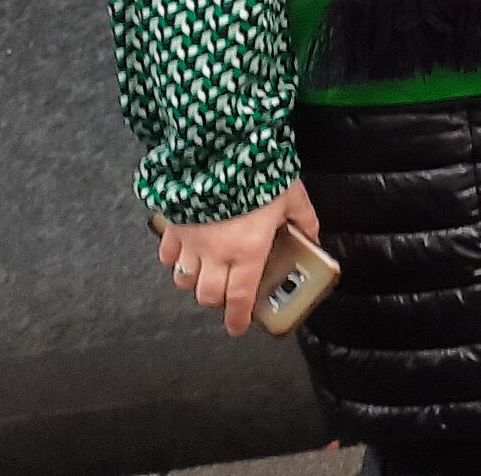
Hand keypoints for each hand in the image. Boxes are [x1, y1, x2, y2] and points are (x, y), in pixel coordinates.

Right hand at [156, 180, 319, 336]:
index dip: (238, 318)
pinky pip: (166, 256)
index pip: (240, 298)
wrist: (220, 152)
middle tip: (227, 295)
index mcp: (248, 252)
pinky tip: (184, 254)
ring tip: (207, 274)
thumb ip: (305, 220)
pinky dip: (173, 261)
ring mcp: (191, 243)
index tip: (238, 328)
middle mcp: (217, 254)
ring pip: (184, 280)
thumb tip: (314, 236)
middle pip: (208, 295)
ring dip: (195, 283)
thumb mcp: (292, 197)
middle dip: (217, 302)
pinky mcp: (173, 228)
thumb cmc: (259, 176)